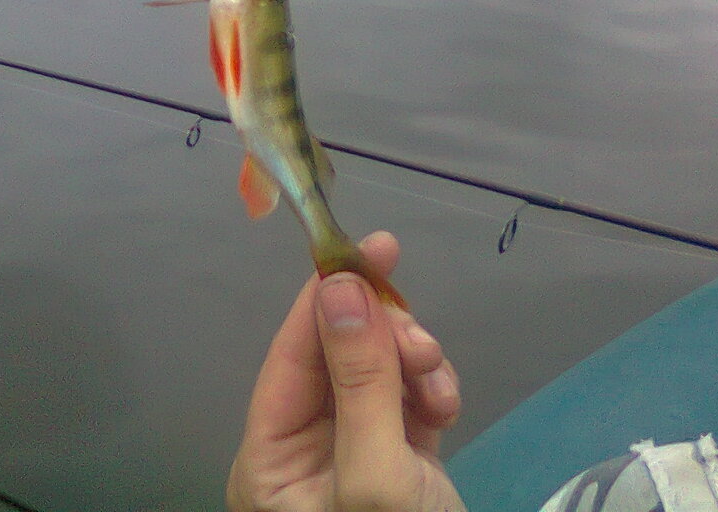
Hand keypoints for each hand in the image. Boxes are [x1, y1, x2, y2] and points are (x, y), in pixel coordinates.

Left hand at [227, 232, 465, 511]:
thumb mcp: (376, 473)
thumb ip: (359, 380)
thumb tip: (340, 286)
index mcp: (270, 459)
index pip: (291, 354)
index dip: (327, 294)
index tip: (372, 244)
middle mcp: (304, 452)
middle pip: (339, 355)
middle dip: (384, 338)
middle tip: (420, 344)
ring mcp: (353, 455)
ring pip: (379, 369)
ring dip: (414, 363)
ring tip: (437, 385)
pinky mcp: (398, 462)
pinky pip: (408, 398)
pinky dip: (431, 390)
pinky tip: (447, 407)